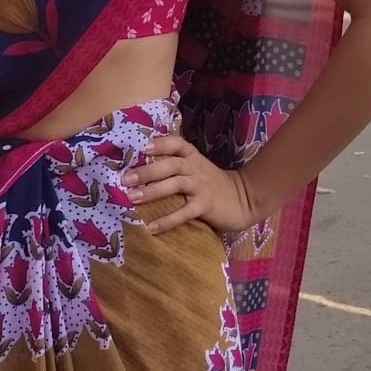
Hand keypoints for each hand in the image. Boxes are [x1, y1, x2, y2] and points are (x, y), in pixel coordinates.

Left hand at [125, 134, 251, 236]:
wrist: (244, 198)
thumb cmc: (213, 184)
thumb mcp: (196, 168)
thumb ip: (175, 166)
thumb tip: (139, 169)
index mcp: (192, 157)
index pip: (176, 144)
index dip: (160, 144)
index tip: (142, 147)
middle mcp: (196, 168)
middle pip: (171, 164)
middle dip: (147, 171)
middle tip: (126, 178)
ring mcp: (201, 186)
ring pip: (175, 184)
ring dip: (152, 191)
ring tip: (132, 198)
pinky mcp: (206, 206)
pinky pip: (184, 213)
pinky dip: (167, 220)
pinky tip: (151, 227)